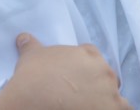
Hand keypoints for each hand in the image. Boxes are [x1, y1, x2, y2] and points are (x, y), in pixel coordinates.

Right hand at [0, 33, 131, 109]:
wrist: (35, 104)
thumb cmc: (33, 80)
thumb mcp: (30, 58)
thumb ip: (31, 46)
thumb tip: (23, 37)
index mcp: (88, 54)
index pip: (92, 55)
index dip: (82, 67)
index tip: (73, 77)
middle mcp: (103, 71)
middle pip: (105, 76)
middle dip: (96, 84)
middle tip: (79, 94)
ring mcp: (110, 93)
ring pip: (115, 96)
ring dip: (108, 101)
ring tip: (91, 106)